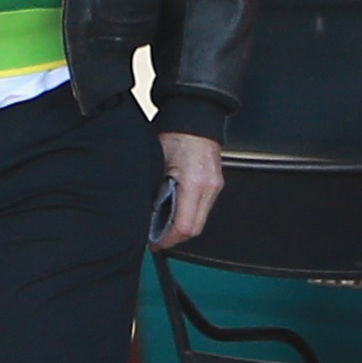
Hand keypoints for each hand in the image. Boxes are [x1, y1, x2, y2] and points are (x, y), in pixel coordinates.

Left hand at [153, 132, 222, 248]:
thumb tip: (146, 209)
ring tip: (162, 227)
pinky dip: (189, 214)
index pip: (184, 225)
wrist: (195, 120)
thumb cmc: (174, 135)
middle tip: (156, 239)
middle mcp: (208, 188)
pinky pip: (203, 208)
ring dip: (182, 227)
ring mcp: (214, 187)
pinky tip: (175, 212)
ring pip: (200, 220)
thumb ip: (155, 188)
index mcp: (193, 184)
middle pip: (195, 228)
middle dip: (175, 238)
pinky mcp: (215, 184)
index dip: (168, 239)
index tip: (154, 242)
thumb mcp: (157, 162)